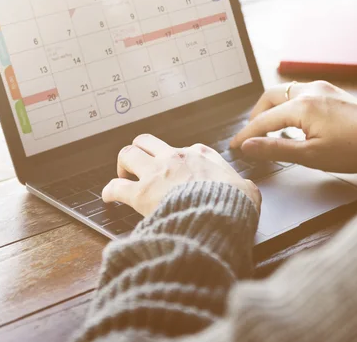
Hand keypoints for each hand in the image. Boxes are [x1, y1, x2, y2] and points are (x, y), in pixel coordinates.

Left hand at [102, 134, 261, 216]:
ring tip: (122, 176)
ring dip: (123, 164)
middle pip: (147, 141)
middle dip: (140, 151)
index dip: (177, 160)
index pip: (184, 149)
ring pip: (128, 153)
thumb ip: (243, 186)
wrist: (219, 216)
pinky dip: (109, 190)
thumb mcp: (248, 189)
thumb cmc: (234, 204)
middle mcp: (175, 157)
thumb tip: (247, 191)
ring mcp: (156, 173)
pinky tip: (108, 197)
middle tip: (139, 166)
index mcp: (201, 155)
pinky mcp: (142, 193)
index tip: (176, 171)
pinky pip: (116, 186)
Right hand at [230, 81, 356, 172]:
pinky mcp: (331, 91)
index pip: (263, 120)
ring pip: (285, 92)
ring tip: (270, 129)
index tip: (235, 146)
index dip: (247, 134)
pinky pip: (300, 93)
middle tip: (251, 135)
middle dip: (257, 115)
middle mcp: (309, 90)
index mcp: (301, 106)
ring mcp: (321, 88)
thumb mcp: (312, 155)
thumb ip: (276, 149)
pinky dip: (288, 105)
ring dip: (272, 108)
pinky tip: (293, 121)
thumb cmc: (355, 148)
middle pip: (270, 97)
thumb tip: (249, 146)